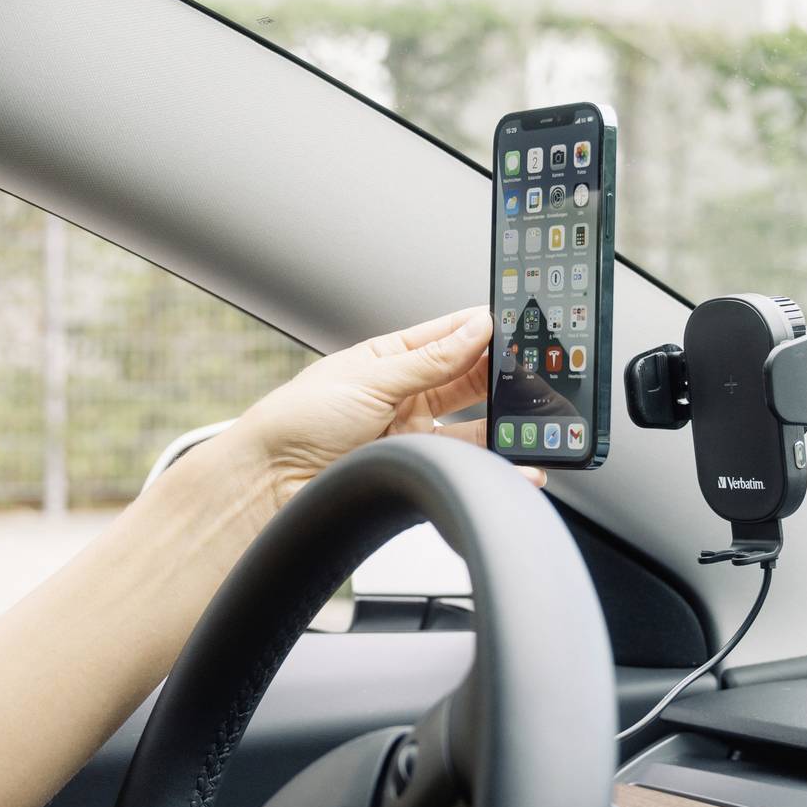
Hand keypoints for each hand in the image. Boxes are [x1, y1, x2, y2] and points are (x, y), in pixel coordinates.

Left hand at [223, 306, 534, 518]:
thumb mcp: (369, 378)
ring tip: (536, 416)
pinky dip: (498, 461)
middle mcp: (406, 395)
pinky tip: (520, 460)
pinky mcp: (418, 469)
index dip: (485, 329)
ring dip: (507, 419)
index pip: (451, 336)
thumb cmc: (297, 421)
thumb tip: (476, 328)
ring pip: (476, 423)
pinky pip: (466, 462)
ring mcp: (414, 434)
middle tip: (538, 370)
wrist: (269, 483)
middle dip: (504, 374)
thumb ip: (430, 359)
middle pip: (471, 380)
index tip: (521, 323)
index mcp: (390, 358)